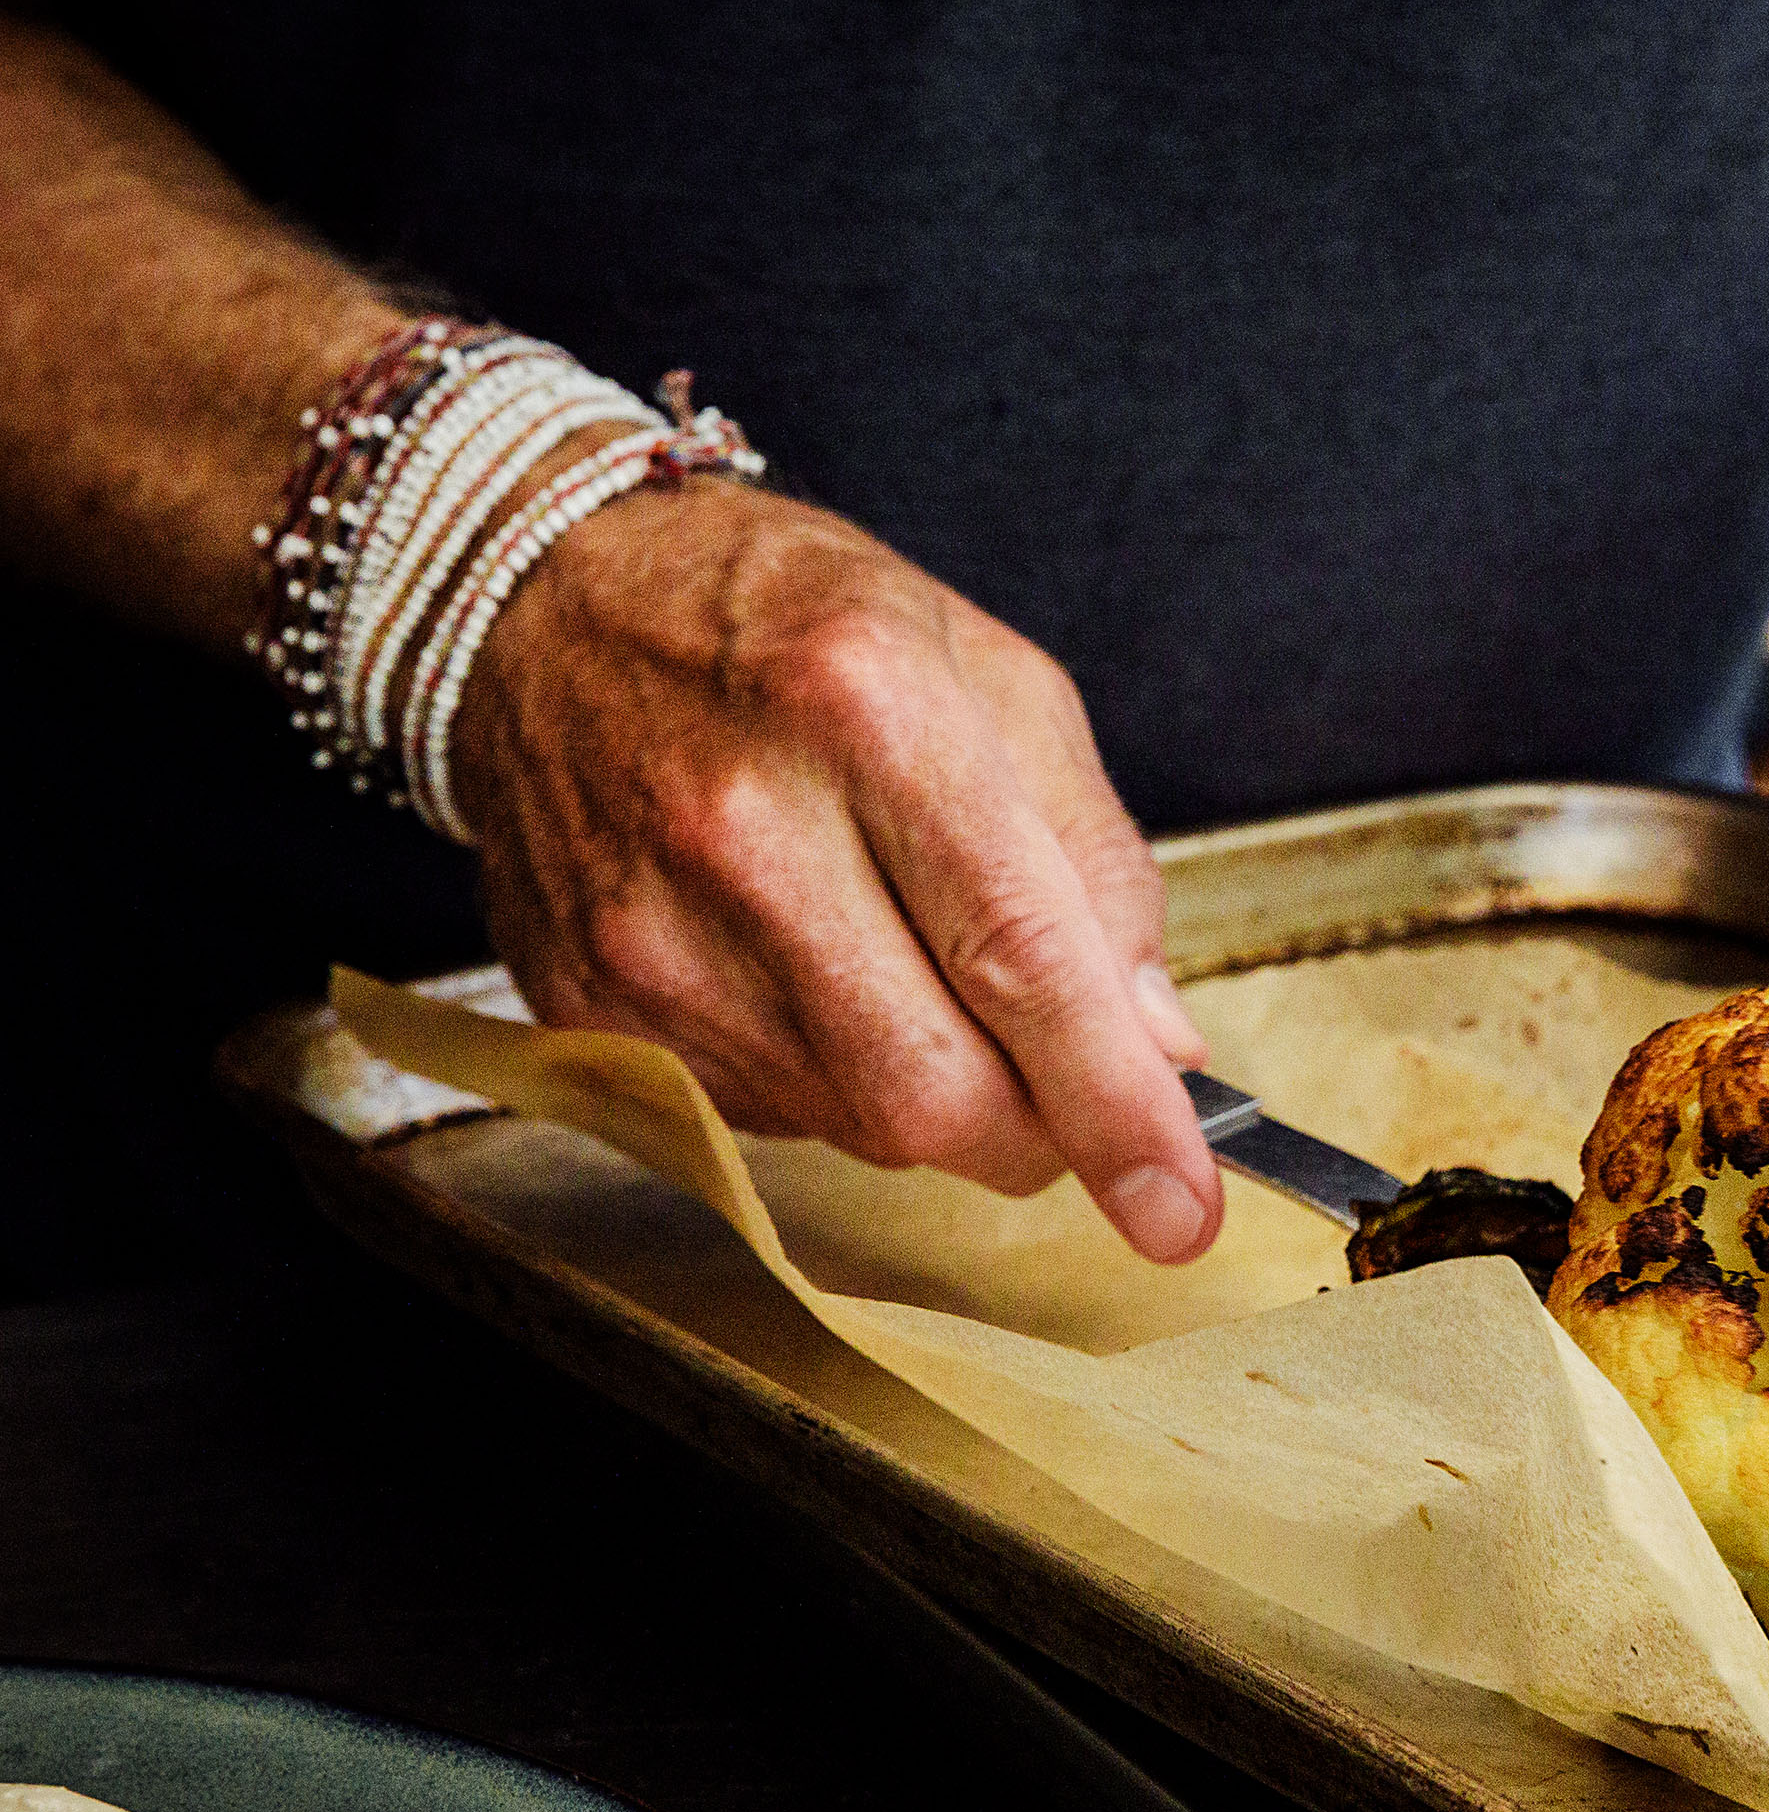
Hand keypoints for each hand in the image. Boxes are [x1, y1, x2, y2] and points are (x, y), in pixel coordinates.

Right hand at [451, 477, 1228, 1261]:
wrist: (545, 605)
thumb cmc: (794, 627)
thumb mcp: (994, 679)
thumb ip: (1096, 863)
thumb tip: (1160, 1047)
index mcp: (869, 710)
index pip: (1022, 961)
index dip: (1115, 1108)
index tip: (1180, 1206)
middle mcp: (744, 827)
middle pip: (934, 1090)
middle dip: (1039, 1133)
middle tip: (1074, 1093)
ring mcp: (648, 927)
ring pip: (858, 1124)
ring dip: (937, 1098)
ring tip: (915, 970)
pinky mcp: (587, 1000)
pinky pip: (765, 1116)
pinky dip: (835, 1084)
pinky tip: (816, 977)